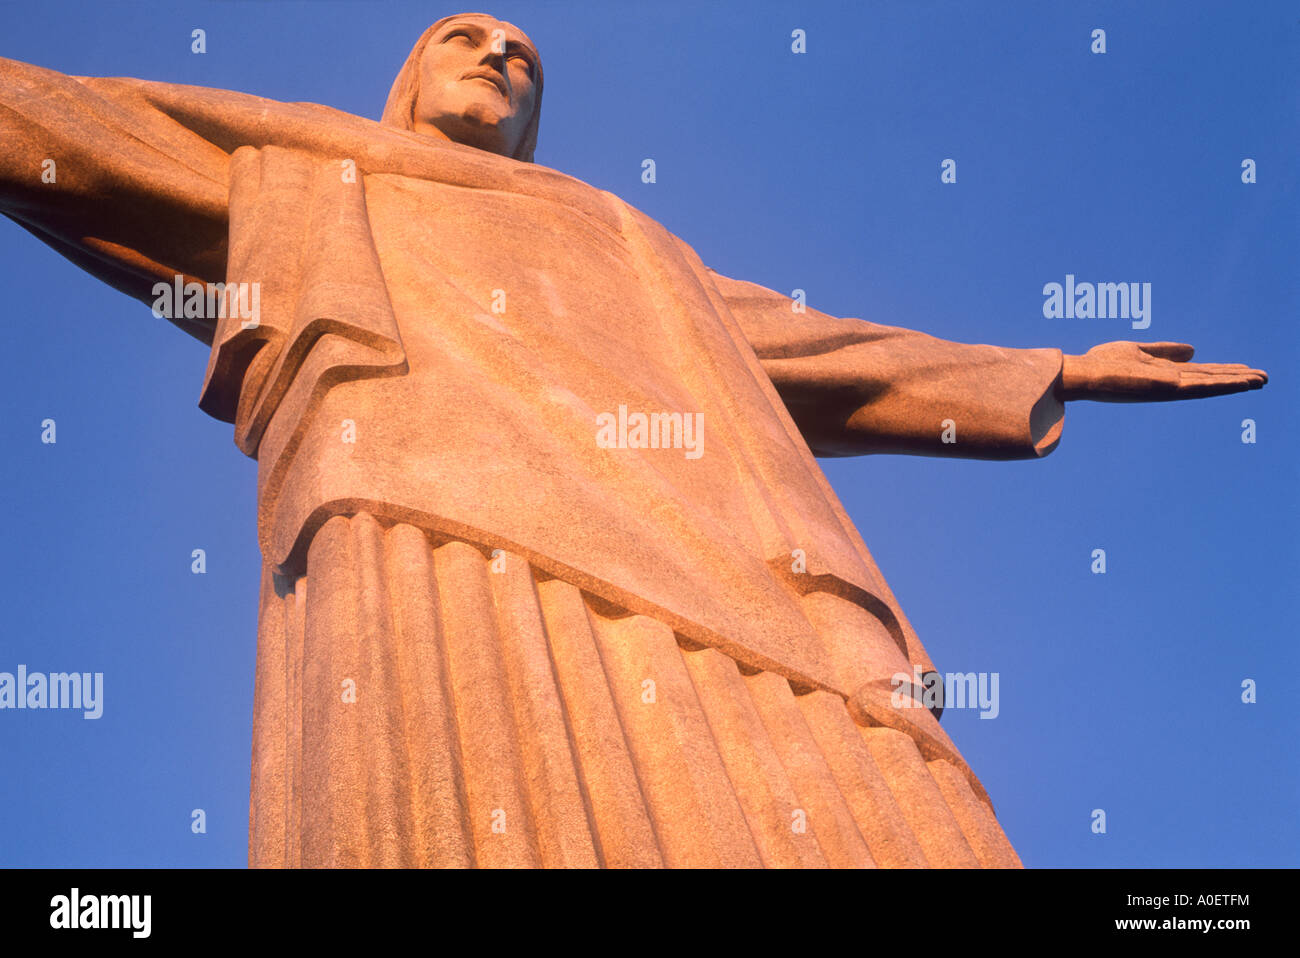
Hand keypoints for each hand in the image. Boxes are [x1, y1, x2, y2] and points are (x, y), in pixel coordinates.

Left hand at [1060, 342, 1266, 401]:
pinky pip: (1201, 386)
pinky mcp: (1167, 387)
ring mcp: (1170, 386)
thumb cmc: (1101, 364)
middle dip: (1236, 379)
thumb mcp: (1137, 351)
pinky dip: (1223, 384)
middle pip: (1210, 380)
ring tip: (1262, 380)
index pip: (1200, 372)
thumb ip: (1164, 350)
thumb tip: (1194, 350)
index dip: (1223, 371)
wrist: (1083, 375)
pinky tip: (1241, 382)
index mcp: (1164, 374)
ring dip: (1236, 382)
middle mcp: (1170, 383)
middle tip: (1264, 378)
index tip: (1246, 370)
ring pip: (1210, 384)